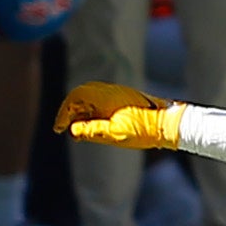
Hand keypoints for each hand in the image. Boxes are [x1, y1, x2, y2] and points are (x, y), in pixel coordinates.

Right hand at [53, 81, 184, 150]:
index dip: (63, 112)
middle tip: (64, 128)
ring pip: (90, 97)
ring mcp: (117, 93)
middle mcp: (109, 91)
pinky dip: (91, 111)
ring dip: (80, 111)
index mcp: (105, 96)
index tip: (58, 128)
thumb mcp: (116, 135)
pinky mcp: (123, 98)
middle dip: (69, 111)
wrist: (167, 123)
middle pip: (81, 95)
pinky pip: (100, 100)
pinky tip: (94, 126)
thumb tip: (73, 130)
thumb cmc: (143, 130)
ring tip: (77, 131)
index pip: (75, 97)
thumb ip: (93, 131)